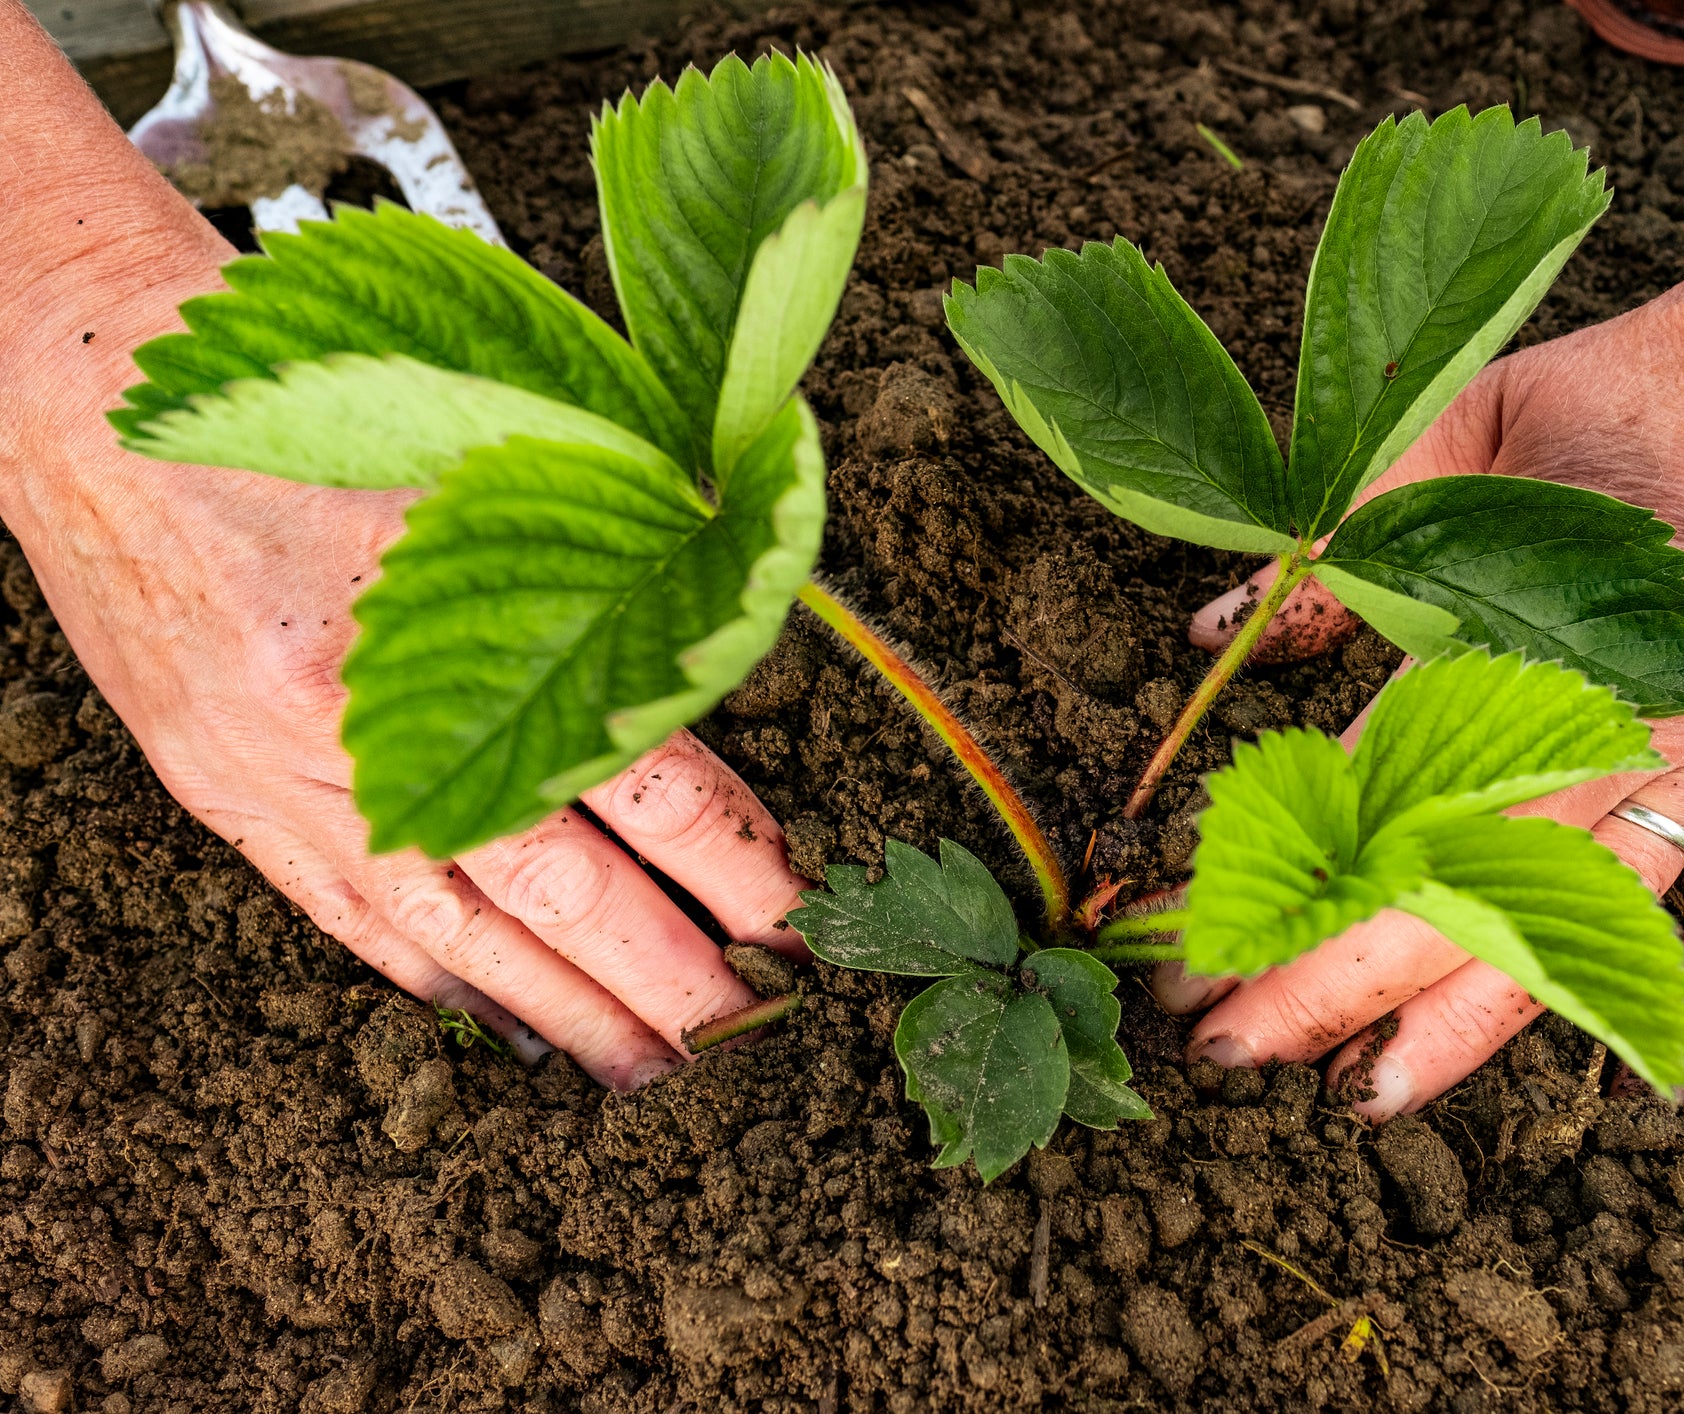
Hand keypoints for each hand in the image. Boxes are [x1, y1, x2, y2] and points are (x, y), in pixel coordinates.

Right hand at [1, 185, 804, 1093]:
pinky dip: (431, 974)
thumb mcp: (480, 447)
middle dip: (662, 971)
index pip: (632, 773)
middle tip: (749, 1027)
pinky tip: (500, 1018)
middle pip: (550, 884)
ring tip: (645, 1066)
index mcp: (442, 621)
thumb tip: (707, 678)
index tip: (795, 911)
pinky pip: (343, 909)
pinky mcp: (221, 789)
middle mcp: (355, 720)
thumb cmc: (311, 398)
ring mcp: (275, 770)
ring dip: (561, 1007)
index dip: (726, 858)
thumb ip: (592, 560)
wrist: (95, 402)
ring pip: (450, 925)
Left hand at [1153, 202, 1683, 1115]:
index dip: (1269, 878)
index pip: (1363, 796)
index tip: (1183, 944)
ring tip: (1370, 1096)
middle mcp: (1628, 723)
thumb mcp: (1483, 413)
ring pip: (1581, 926)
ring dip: (1471, 1018)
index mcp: (1530, 638)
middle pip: (1449, 886)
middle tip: (1224, 1049)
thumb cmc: (1683, 361)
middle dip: (1324, 979)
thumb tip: (1219, 632)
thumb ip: (1354, 529)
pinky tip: (1664, 1077)